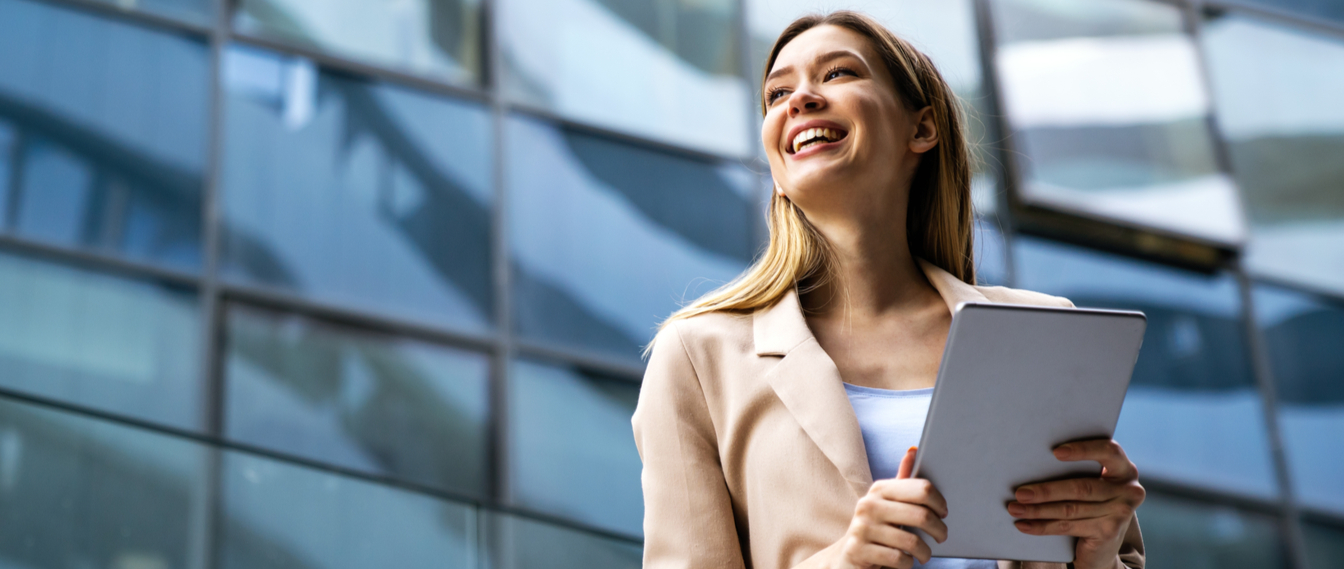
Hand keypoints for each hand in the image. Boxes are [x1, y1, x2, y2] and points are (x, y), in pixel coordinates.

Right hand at [833, 447, 948, 568]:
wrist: (847, 556)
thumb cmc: (876, 528)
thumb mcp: (888, 503)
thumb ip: (902, 481)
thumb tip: (913, 450)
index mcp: (880, 489)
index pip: (922, 489)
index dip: (939, 502)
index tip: (944, 513)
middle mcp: (869, 505)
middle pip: (921, 515)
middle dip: (938, 530)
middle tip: (942, 537)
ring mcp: (862, 528)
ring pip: (912, 542)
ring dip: (925, 552)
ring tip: (925, 555)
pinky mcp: (858, 550)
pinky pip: (898, 559)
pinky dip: (908, 564)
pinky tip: (905, 561)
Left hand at [1007, 439, 1144, 568]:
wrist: (1103, 545)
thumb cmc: (1090, 503)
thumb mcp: (1090, 482)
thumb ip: (1076, 470)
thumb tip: (1030, 461)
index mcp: (1123, 468)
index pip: (1108, 451)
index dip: (1083, 450)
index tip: (1056, 452)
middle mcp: (1128, 489)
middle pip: (1081, 487)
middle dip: (1046, 490)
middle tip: (1019, 492)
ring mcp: (1121, 512)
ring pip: (1070, 509)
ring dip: (1038, 510)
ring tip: (1015, 508)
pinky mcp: (1109, 532)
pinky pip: (1068, 526)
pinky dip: (1042, 526)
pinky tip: (1024, 525)